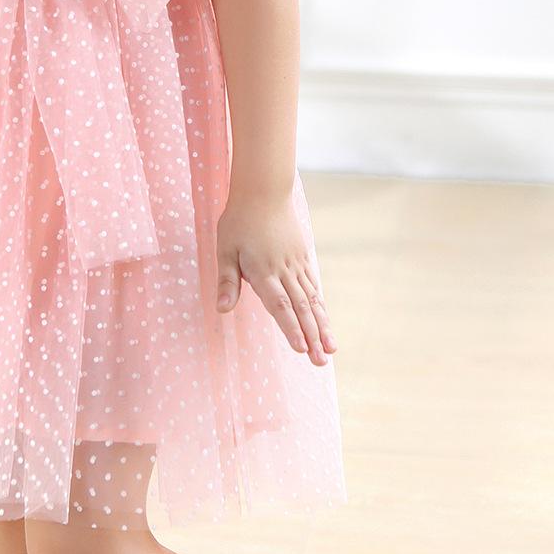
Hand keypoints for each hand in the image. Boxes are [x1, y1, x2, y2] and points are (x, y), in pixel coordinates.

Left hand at [215, 191, 336, 365]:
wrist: (263, 191)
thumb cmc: (239, 221)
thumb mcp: (225, 249)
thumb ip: (227, 281)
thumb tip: (221, 310)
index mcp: (263, 271)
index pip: (280, 305)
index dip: (291, 328)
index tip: (302, 349)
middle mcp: (284, 270)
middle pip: (301, 308)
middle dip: (313, 337)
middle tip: (322, 362)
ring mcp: (297, 264)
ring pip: (312, 300)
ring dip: (322, 326)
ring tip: (331, 349)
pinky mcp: (302, 258)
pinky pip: (314, 287)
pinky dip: (320, 307)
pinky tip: (326, 323)